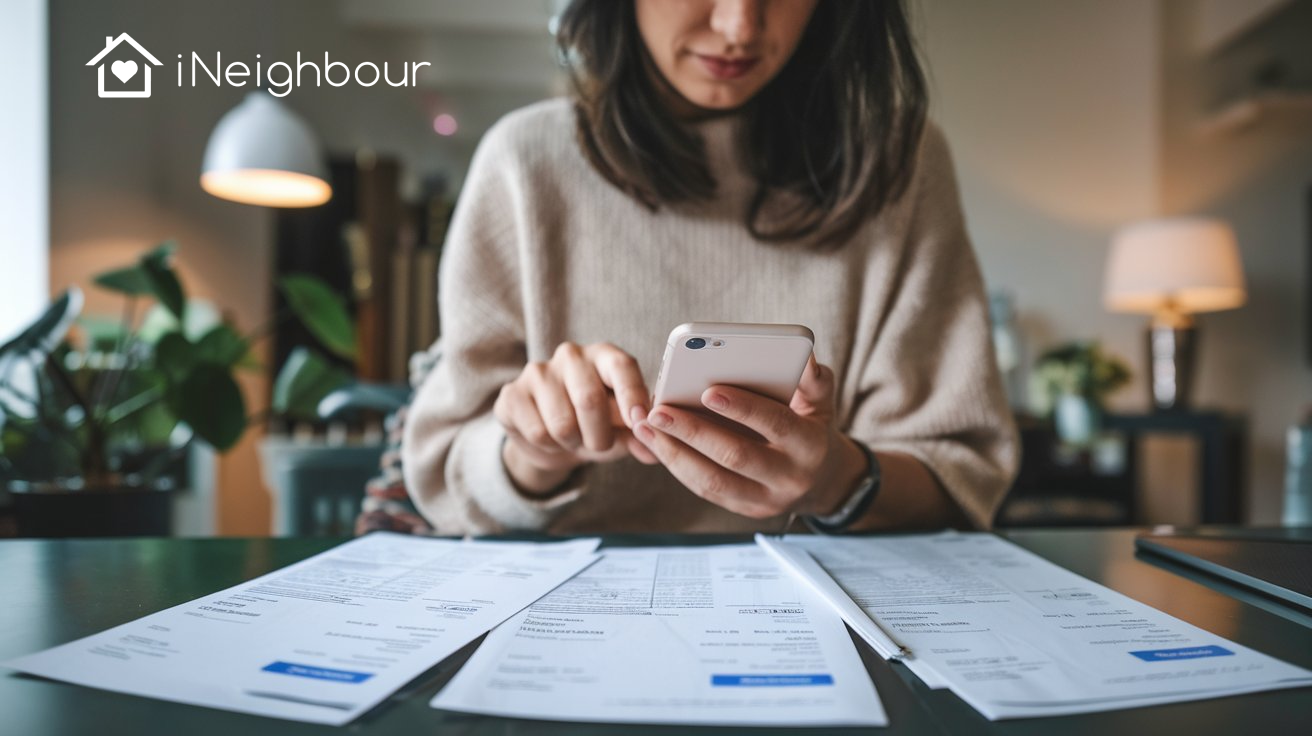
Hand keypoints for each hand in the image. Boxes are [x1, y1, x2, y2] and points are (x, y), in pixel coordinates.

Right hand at [494, 342, 658, 494]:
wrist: (552, 437)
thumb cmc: (596, 425)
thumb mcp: (623, 430)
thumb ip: (640, 437)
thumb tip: (653, 451)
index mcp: (604, 355)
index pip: (621, 366)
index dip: (632, 394)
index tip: (639, 421)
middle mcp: (571, 355)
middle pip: (589, 400)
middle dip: (600, 436)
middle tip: (600, 445)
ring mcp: (537, 371)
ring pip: (562, 424)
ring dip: (573, 444)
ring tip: (574, 438)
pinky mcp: (512, 394)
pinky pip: (537, 433)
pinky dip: (550, 447)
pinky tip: (550, 437)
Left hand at [632, 354, 866, 519]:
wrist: (822, 481)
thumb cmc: (811, 427)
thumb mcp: (822, 403)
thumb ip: (814, 381)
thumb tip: (806, 357)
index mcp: (810, 446)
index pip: (777, 424)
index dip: (744, 408)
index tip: (708, 390)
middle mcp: (789, 478)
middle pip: (736, 457)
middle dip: (694, 432)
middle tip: (658, 410)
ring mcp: (765, 500)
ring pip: (713, 481)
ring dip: (674, 453)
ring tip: (646, 425)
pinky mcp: (744, 509)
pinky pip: (705, 490)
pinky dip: (678, 465)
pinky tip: (655, 441)